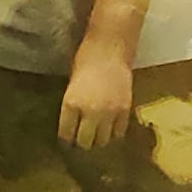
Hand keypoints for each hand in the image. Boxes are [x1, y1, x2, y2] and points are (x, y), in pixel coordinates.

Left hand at [58, 36, 137, 150]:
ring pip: (103, 140)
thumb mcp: (72, 85)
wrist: (110, 49)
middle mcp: (89, 111)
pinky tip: (111, 129)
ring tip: (97, 136)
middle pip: (85, 142)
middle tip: (82, 140)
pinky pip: (119, 131)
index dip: (66, 139)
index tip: (67, 141)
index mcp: (70, 104)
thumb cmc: (85, 60)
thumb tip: (74, 123)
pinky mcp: (125, 110)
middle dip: (82, 143)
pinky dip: (114, 133)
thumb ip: (72, 105)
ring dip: (99, 139)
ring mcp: (109, 112)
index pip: (66, 134)